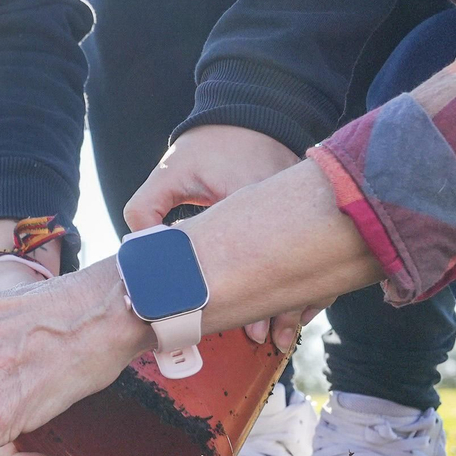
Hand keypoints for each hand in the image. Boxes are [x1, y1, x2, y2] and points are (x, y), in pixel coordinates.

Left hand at [125, 125, 313, 353]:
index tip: (252, 328)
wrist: (247, 114)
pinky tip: (300, 306)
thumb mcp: (171, 170)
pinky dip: (307, 279)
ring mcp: (299, 208)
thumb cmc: (208, 146)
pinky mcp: (306, 211)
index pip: (256, 253)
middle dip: (283, 308)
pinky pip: (312, 251)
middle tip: (269, 341)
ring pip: (308, 262)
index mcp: (247, 194)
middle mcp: (281, 204)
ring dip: (298, 298)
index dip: (258, 297)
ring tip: (284, 334)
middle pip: (291, 266)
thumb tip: (143, 249)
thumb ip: (147, 207)